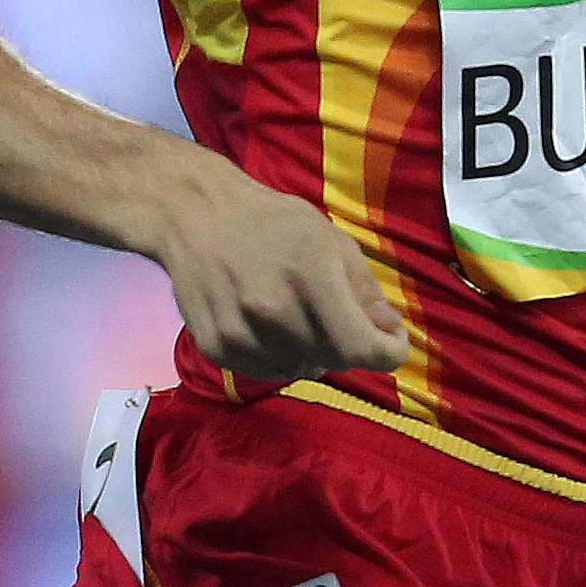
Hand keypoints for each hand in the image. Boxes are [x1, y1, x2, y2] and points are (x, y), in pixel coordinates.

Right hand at [159, 168, 406, 381]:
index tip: (390, 339)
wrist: (195, 214)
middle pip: (336, 361)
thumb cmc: (271, 221)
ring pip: (302, 368)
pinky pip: (267, 371)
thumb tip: (388, 329)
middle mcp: (274, 311)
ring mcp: (241, 333)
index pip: (363, 348)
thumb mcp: (329, 238)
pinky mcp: (217, 348)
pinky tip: (272, 325)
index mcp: (311, 277)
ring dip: (313, 351)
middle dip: (349, 343)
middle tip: (337, 313)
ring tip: (299, 314)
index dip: (389, 352)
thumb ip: (363, 288)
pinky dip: (280, 356)